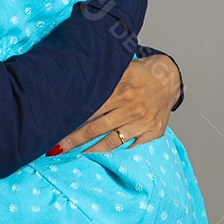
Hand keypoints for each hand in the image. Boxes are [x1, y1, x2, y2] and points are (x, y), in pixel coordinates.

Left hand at [53, 55, 180, 153]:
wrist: (170, 78)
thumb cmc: (140, 72)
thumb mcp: (121, 68)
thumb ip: (101, 75)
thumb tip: (72, 78)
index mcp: (120, 89)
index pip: (89, 107)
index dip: (71, 118)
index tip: (54, 127)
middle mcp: (130, 107)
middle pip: (95, 127)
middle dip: (74, 139)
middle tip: (55, 148)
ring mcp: (142, 122)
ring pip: (111, 141)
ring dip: (91, 149)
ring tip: (76, 154)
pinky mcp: (153, 132)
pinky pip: (132, 147)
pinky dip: (117, 152)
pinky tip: (102, 155)